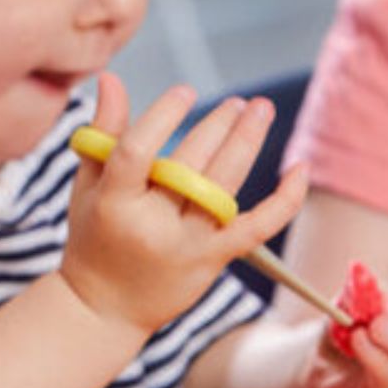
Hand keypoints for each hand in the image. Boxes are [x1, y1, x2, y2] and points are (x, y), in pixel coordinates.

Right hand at [60, 74, 304, 332]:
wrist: (104, 310)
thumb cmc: (93, 238)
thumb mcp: (88, 186)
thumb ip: (102, 134)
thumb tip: (112, 77)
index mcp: (112, 204)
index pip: (137, 152)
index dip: (163, 117)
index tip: (185, 92)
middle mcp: (149, 225)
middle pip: (189, 165)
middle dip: (218, 125)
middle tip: (238, 102)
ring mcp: (184, 245)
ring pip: (224, 186)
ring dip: (247, 142)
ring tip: (259, 111)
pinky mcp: (213, 260)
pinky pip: (257, 226)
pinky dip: (285, 199)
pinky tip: (299, 168)